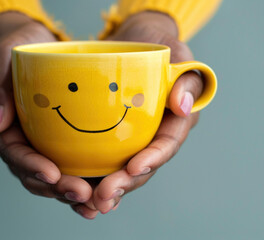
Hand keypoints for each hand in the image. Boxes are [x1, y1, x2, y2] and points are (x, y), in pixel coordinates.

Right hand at [0, 12, 93, 215]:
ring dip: (69, 191)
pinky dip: (80, 179)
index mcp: (0, 126)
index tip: (53, 174)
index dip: (31, 167)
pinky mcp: (55, 141)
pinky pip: (67, 164)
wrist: (34, 44)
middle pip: (33, 172)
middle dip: (56, 187)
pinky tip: (97, 191)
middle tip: (81, 194)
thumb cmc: (16, 48)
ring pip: (51, 176)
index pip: (13, 153)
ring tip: (92, 202)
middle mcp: (18, 140)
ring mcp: (37, 143)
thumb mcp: (0, 60)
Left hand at [89, 11, 203, 212]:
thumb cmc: (155, 47)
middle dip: (124, 184)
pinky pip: (103, 161)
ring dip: (107, 189)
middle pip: (142, 167)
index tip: (134, 167)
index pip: (166, 145)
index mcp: (173, 122)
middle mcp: (152, 137)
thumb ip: (186, 79)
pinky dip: (92, 177)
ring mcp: (132, 140)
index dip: (153, 159)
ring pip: (122, 171)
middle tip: (103, 197)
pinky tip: (76, 190)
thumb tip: (183, 107)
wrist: (128, 46)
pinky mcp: (111, 139)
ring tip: (89, 203)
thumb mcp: (176, 55)